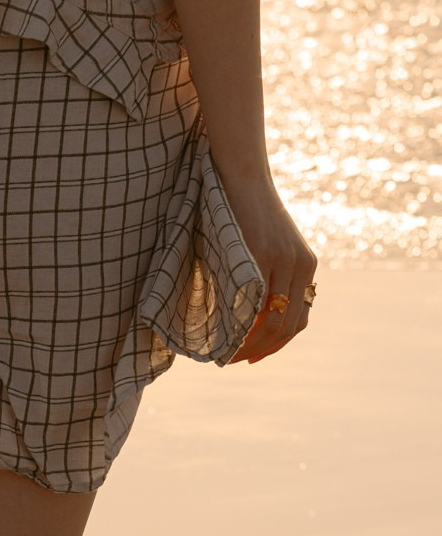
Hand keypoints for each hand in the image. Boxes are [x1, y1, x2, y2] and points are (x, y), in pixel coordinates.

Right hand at [220, 170, 317, 364]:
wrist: (241, 175)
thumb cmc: (244, 212)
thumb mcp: (262, 248)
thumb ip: (264, 278)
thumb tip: (247, 317)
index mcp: (305, 265)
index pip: (299, 319)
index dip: (278, 344)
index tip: (255, 356)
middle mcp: (301, 265)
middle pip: (289, 325)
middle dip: (264, 349)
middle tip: (239, 360)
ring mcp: (284, 261)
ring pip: (275, 320)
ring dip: (254, 344)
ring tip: (232, 354)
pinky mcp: (264, 256)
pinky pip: (257, 303)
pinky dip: (244, 326)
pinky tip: (229, 335)